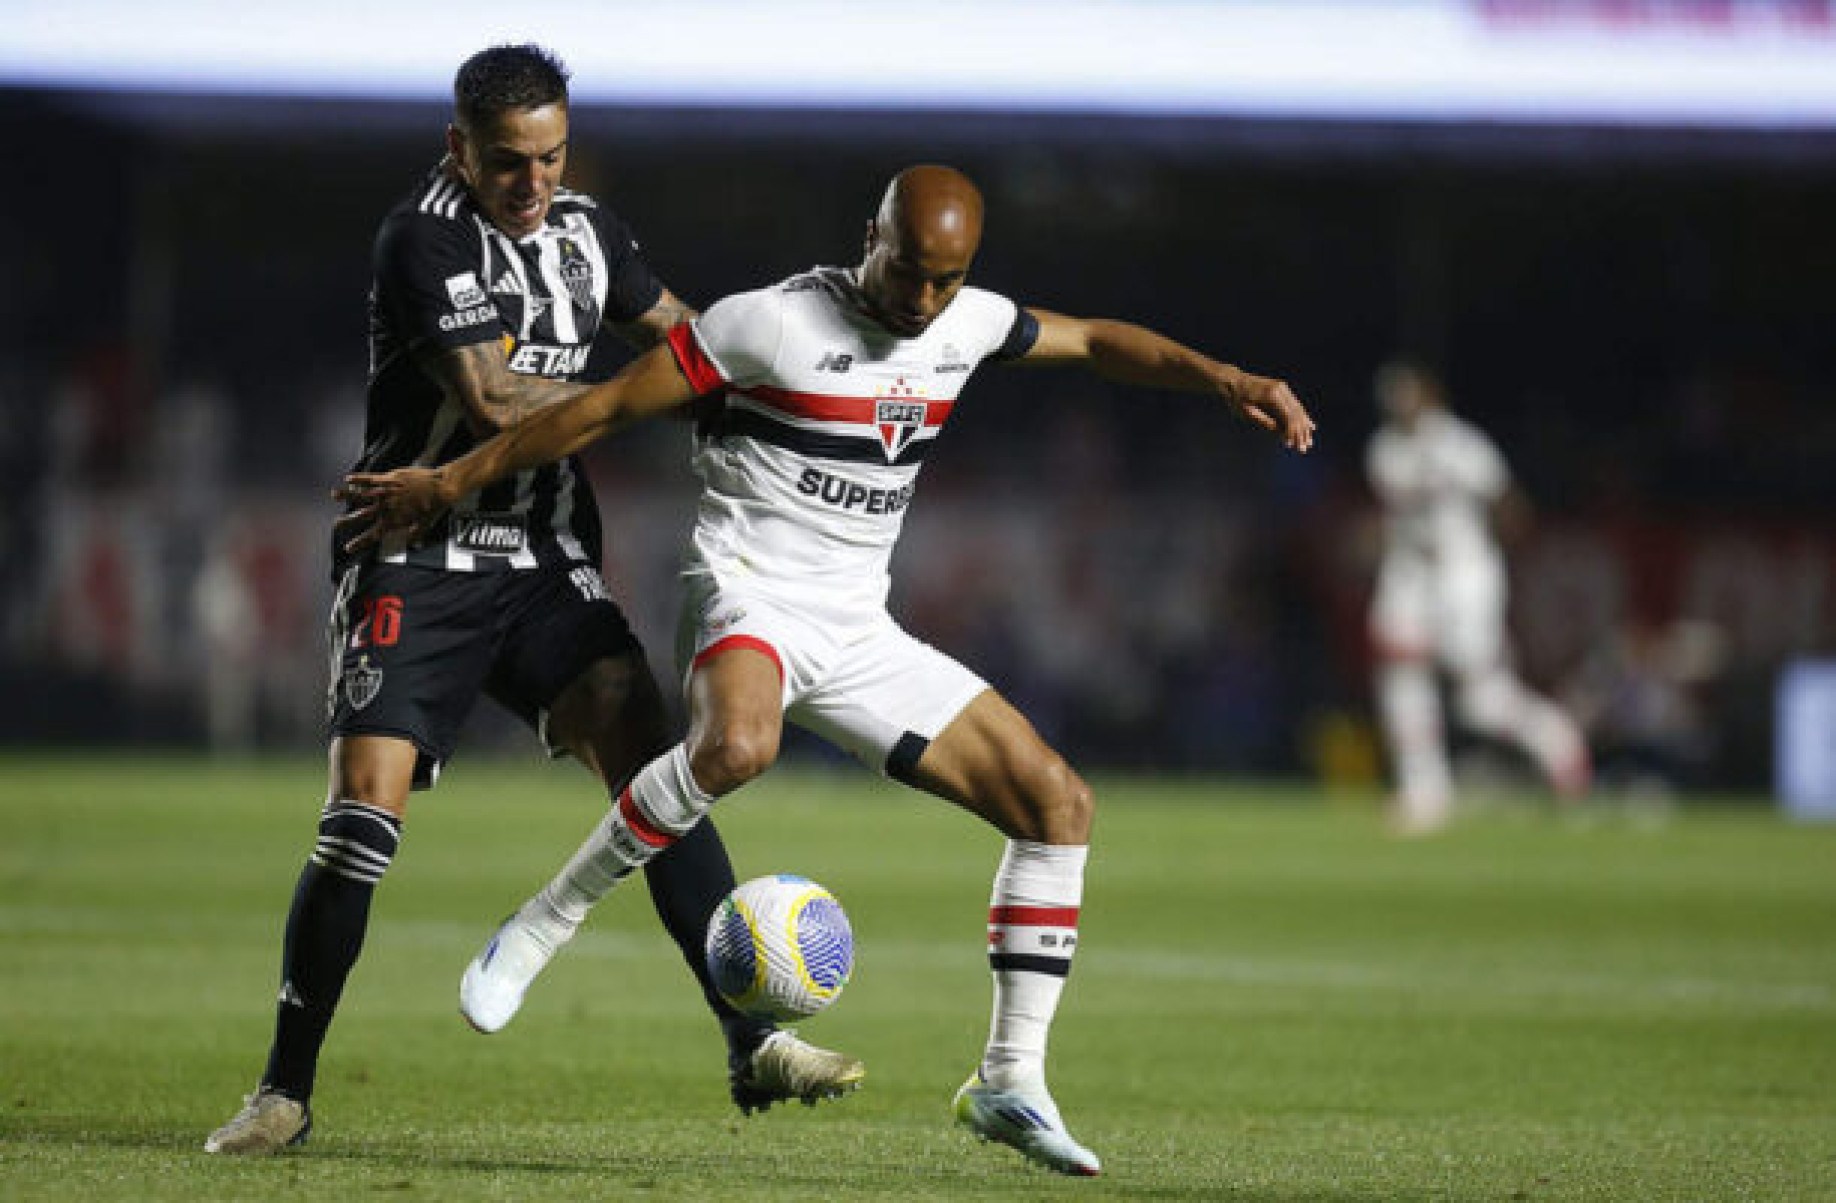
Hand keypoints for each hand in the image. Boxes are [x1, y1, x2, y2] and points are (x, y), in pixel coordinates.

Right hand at [332, 467, 451, 553]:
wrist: (442, 487)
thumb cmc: (435, 506)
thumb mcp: (425, 525)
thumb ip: (415, 535)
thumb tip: (412, 545)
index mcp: (394, 521)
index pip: (373, 535)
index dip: (359, 542)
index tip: (348, 548)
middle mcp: (387, 507)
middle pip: (362, 515)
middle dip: (347, 521)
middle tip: (336, 524)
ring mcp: (387, 491)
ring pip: (362, 494)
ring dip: (347, 495)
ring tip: (333, 495)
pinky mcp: (390, 478)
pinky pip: (370, 478)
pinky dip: (358, 478)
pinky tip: (348, 478)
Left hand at [1229, 372, 1315, 453]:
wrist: (1233, 381)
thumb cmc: (1237, 399)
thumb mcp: (1247, 413)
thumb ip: (1265, 422)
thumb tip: (1282, 433)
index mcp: (1272, 395)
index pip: (1289, 416)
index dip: (1292, 433)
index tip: (1294, 446)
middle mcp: (1281, 389)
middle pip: (1296, 414)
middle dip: (1301, 433)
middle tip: (1303, 449)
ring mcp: (1283, 388)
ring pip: (1298, 410)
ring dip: (1304, 427)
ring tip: (1308, 443)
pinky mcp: (1283, 390)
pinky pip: (1295, 405)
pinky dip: (1302, 418)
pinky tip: (1310, 427)